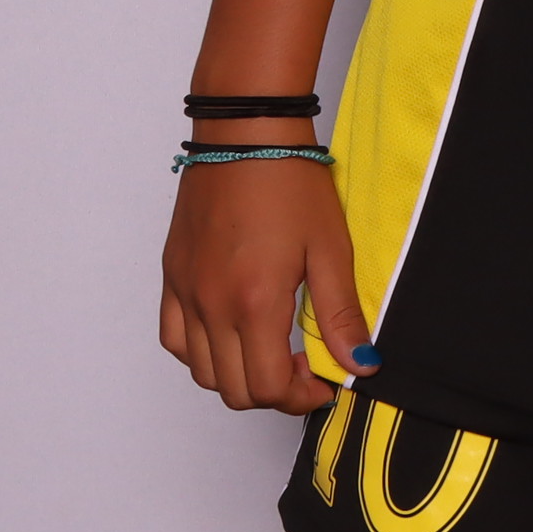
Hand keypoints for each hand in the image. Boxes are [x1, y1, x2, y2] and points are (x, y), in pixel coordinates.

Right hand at [158, 153, 371, 414]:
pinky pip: (174, 339)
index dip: (302, 397)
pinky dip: (200, 352)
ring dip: (238, 376)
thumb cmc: (292, 183)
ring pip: (201, 372)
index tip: (325, 380)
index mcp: (254, 302)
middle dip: (274, 393)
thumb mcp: (332, 250)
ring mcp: (186, 292)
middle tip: (302, 369)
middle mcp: (212, 304)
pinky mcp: (171, 276)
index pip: (269, 387)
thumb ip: (340, 316)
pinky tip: (230, 334)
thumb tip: (360, 365)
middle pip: (234, 390)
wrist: (247, 134)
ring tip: (270, 350)